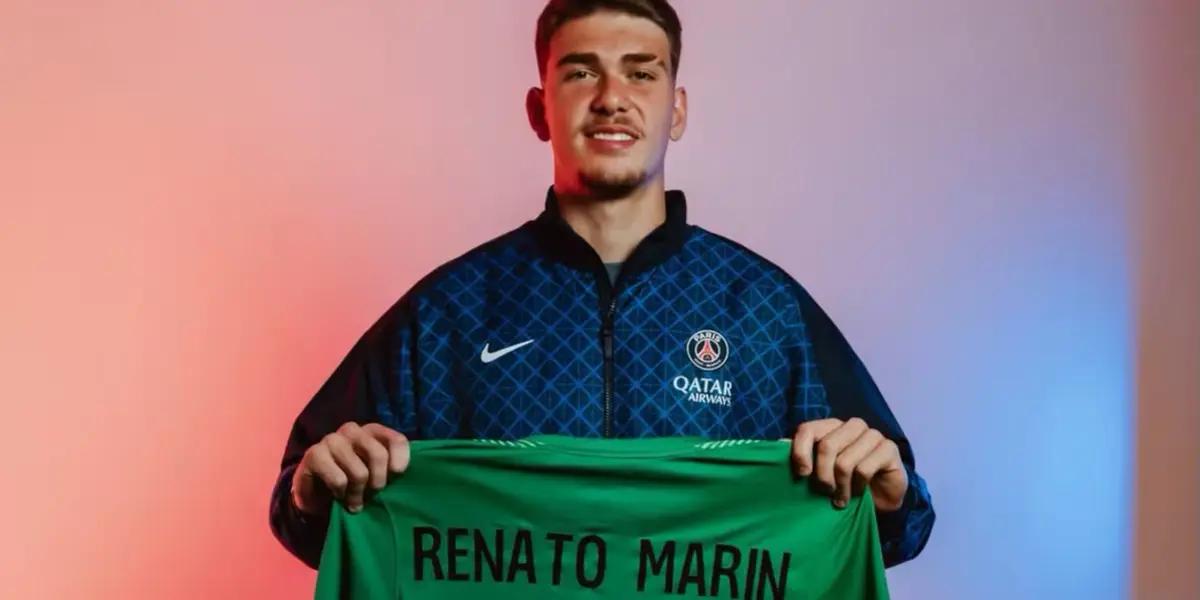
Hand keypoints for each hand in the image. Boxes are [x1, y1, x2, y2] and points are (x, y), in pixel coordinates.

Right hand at [291, 422, 409, 515]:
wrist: (316, 492)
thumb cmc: (353, 481)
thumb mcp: (376, 473)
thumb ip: (391, 468)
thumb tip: (401, 473)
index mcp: (372, 431)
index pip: (397, 440)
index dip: (400, 461)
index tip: (395, 478)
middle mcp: (352, 430)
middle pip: (378, 455)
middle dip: (378, 482)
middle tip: (372, 494)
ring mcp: (332, 440)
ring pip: (359, 472)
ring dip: (358, 493)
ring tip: (355, 501)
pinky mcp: (314, 454)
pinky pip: (339, 480)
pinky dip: (341, 493)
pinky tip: (338, 494)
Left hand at [790, 418, 907, 511]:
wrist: (878, 499)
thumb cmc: (845, 483)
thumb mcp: (819, 472)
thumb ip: (801, 458)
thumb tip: (777, 446)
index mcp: (830, 426)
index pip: (808, 429)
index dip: (800, 452)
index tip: (801, 475)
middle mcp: (851, 426)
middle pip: (827, 446)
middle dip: (823, 476)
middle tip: (825, 493)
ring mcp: (872, 435)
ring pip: (845, 461)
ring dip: (841, 487)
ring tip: (840, 498)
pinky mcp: (889, 449)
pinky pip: (865, 469)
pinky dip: (858, 487)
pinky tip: (859, 493)